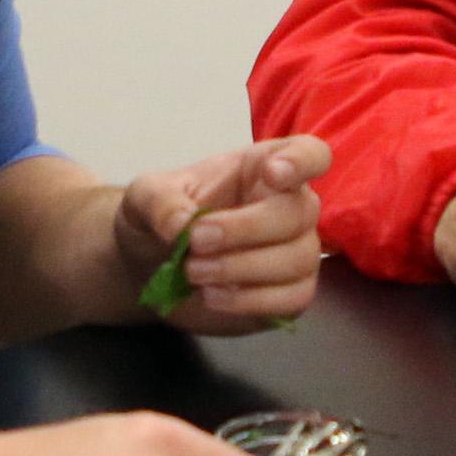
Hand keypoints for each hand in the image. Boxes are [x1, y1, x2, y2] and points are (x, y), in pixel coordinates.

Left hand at [116, 137, 331, 333]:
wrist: (150, 266)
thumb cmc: (162, 217)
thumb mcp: (145, 196)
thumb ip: (160, 201)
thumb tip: (182, 224)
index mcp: (264, 167)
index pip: (309, 154)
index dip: (301, 162)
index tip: (272, 174)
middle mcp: (290, 206)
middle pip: (299, 213)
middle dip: (246, 229)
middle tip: (195, 241)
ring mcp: (296, 250)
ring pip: (298, 259)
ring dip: (243, 268)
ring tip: (194, 272)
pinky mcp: (290, 292)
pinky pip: (293, 298)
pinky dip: (251, 300)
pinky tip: (214, 296)